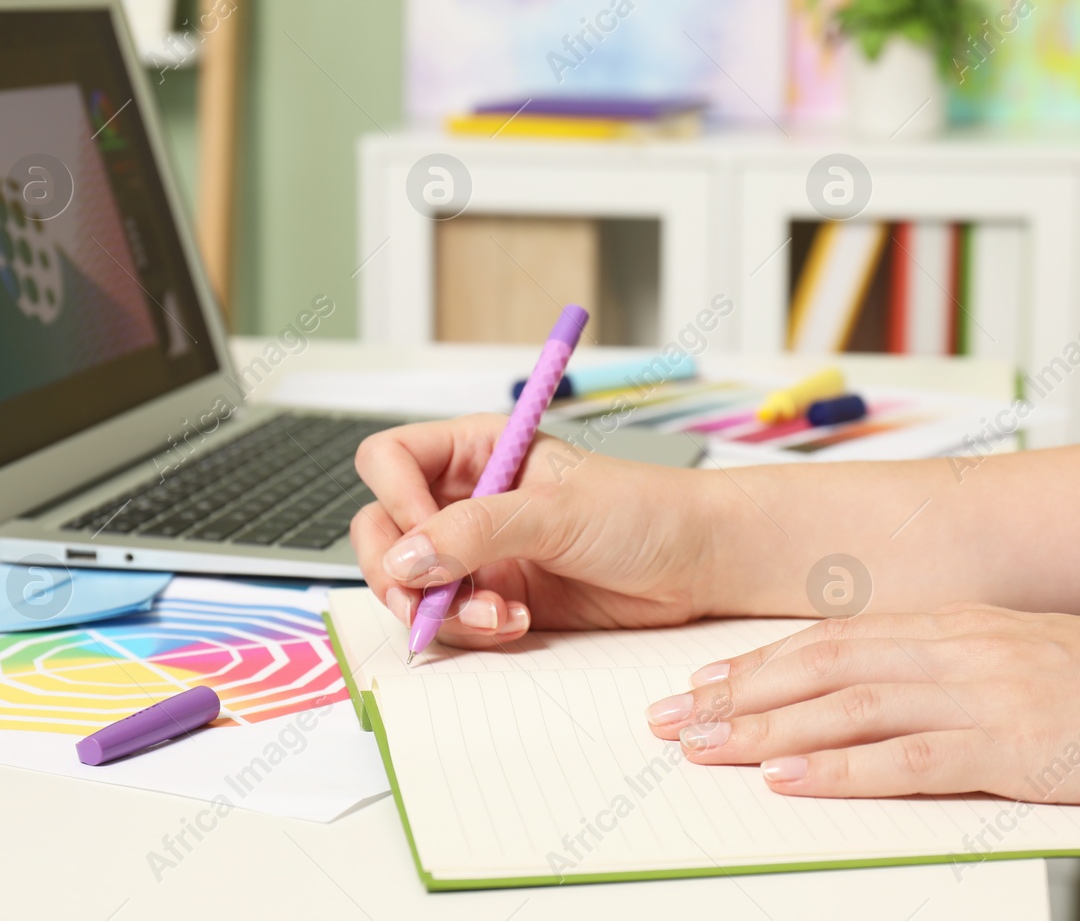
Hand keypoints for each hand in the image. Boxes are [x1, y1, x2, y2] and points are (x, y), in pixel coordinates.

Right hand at [351, 414, 720, 647]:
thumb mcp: (557, 511)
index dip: (394, 499)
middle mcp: (468, 498)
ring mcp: (479, 552)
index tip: (422, 538)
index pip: (389, 461)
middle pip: (382, 529)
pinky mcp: (497, 596)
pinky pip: (450, 619)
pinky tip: (517, 623)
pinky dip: (470, 629)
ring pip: (410, 583)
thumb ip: (477, 530)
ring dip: (442, 609)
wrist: (697, 565)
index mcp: (476, 450)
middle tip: (428, 599)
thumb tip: (407, 558)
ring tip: (502, 615)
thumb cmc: (644, 512)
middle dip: (400, 571)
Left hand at [645, 605, 1079, 805]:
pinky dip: (842, 770)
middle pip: (818, 668)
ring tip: (699, 747)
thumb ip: (949, 669)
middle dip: (733, 694)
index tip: (698, 680)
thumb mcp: (1021, 659)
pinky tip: (789, 781)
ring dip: (764, 730)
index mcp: (953, 623)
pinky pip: (909, 759)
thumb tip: (880, 701)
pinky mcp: (1014, 745)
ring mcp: (982, 692)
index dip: (755, 660)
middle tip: (666, 718)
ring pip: (847, 708)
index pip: (829, 638)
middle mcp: (955, 645)